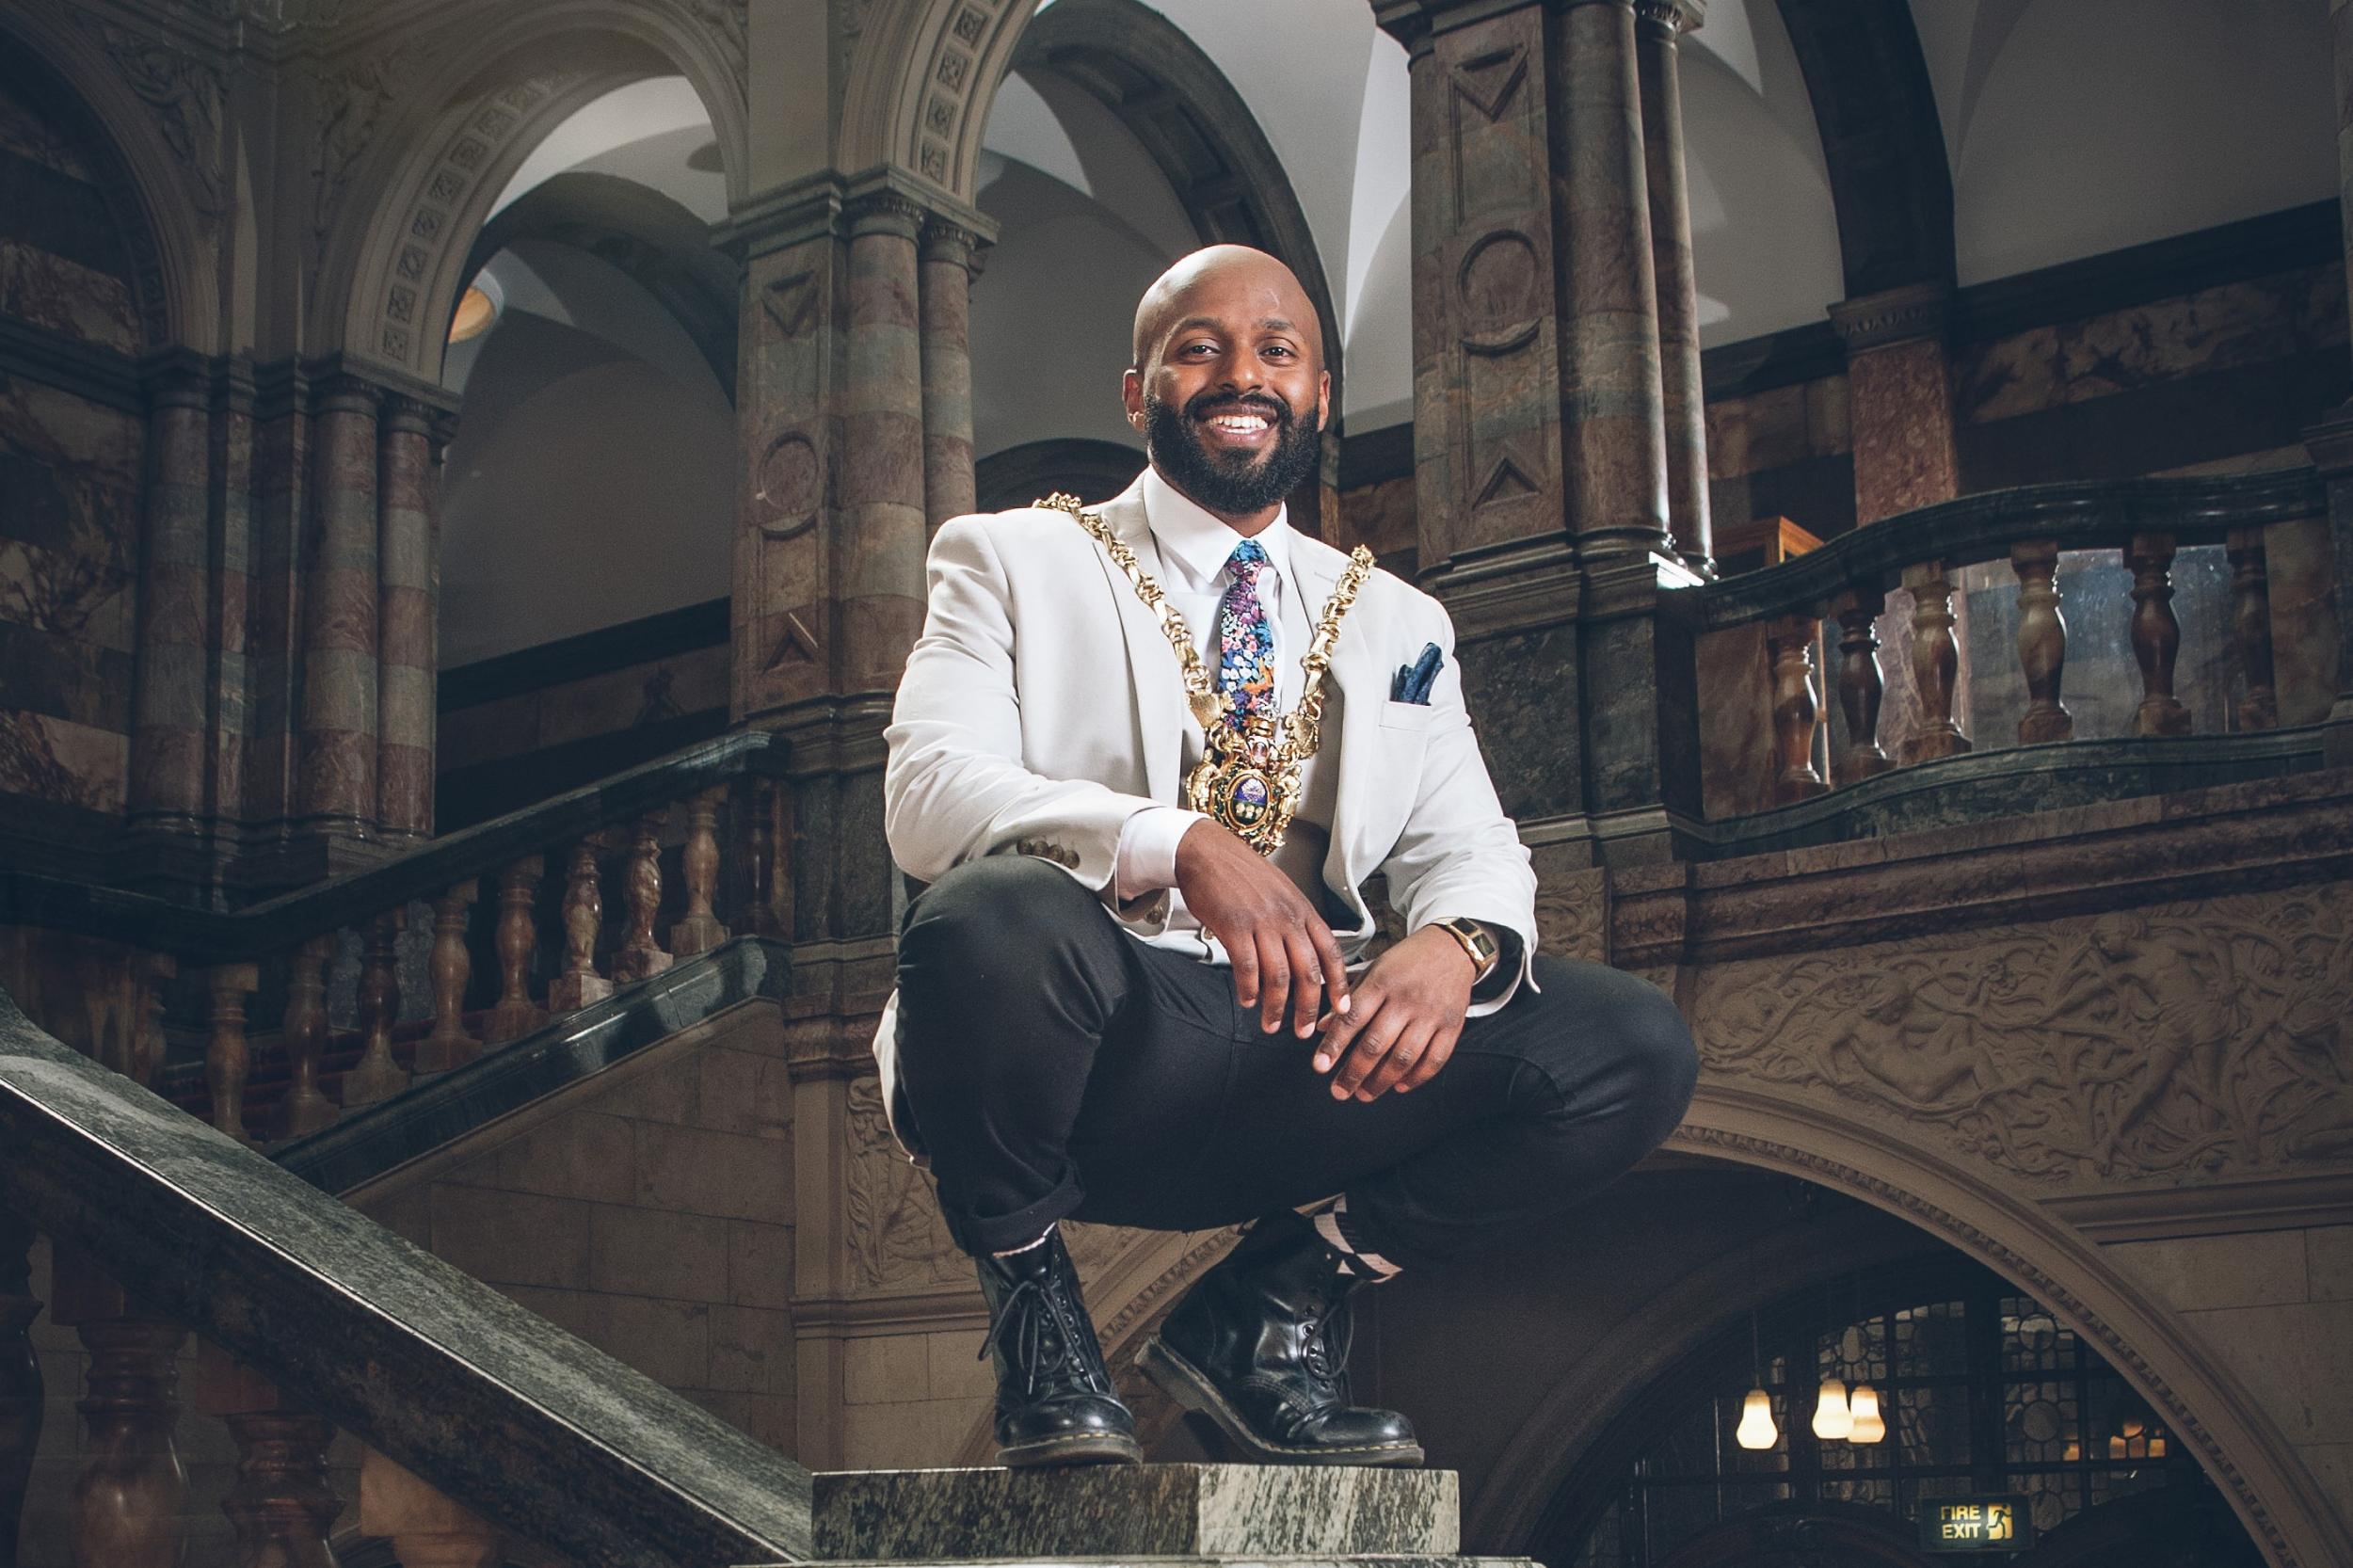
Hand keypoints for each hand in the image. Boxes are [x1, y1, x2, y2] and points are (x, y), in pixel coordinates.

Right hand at [1175, 819, 1351, 1037]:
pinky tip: (1247, 1000)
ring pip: (1278, 974)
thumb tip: (1307, 955)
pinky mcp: (1235, 926)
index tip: (1341, 1009)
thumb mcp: (1281, 893)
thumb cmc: (1242, 874)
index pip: (1330, 951)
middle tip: (1303, 1031)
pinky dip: (1249, 989)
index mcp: (1302, 910)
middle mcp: (1287, 917)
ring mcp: (1262, 921)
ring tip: (1271, 1024)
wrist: (1208, 852)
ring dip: (1276, 1006)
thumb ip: (1295, 922)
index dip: (1338, 984)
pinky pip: (1247, 966)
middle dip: (1308, 1007)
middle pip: (1307, 970)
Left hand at [1311, 927, 1475, 1101]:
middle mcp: (1406, 999)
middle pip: (1377, 1043)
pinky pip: (1435, 1059)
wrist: (1452, 947)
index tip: (1320, 1066)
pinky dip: (1417, 1077)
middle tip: (1339, 1092)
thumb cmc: (1406, 961)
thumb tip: (1321, 1027)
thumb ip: (1349, 999)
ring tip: (1364, 1094)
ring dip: (1381, 1081)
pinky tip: (1399, 1086)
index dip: (1335, 1044)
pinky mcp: (1452, 1025)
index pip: (1353, 1017)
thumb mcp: (1374, 970)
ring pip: (1405, 1057)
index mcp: (1382, 982)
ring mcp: (1431, 1014)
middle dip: (1354, 1073)